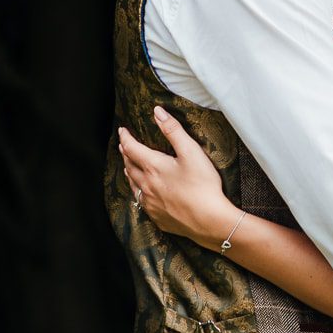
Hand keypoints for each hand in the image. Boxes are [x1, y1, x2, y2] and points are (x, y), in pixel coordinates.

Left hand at [117, 107, 238, 247]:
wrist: (210, 221)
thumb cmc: (203, 185)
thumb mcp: (191, 152)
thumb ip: (173, 130)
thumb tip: (157, 112)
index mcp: (153, 167)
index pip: (132, 148)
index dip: (126, 138)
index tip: (122, 131)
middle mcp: (147, 185)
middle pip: (130, 166)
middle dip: (126, 154)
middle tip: (124, 147)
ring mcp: (151, 203)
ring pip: (133, 185)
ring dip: (129, 173)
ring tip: (128, 167)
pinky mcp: (158, 217)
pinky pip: (142, 202)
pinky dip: (138, 192)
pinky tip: (143, 193)